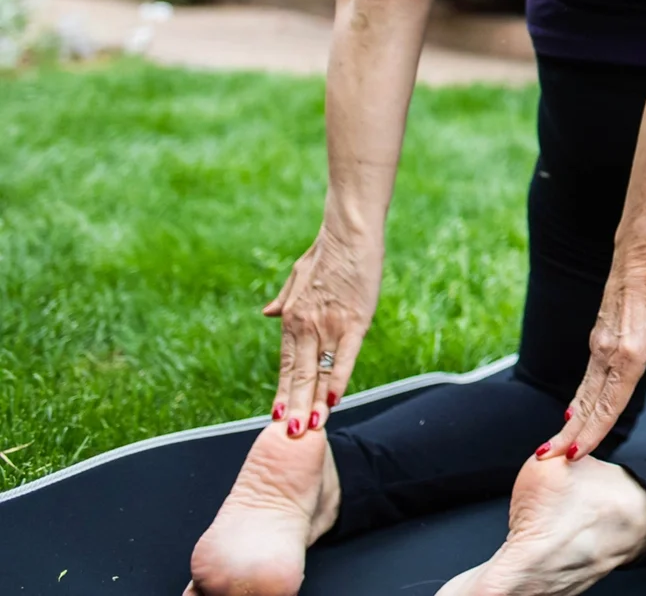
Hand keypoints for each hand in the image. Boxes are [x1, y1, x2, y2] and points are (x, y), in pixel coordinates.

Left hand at [263, 228, 382, 435]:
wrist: (348, 233)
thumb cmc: (326, 251)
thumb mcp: (296, 275)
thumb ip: (284, 299)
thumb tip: (268, 314)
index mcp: (292, 317)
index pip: (286, 364)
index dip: (283, 391)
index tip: (278, 416)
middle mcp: (306, 326)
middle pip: (299, 375)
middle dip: (294, 406)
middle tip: (291, 434)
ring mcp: (330, 325)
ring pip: (319, 372)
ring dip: (313, 401)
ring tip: (309, 427)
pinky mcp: (355, 321)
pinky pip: (345, 357)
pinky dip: (338, 380)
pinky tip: (334, 400)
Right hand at [537, 252, 645, 461]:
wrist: (640, 257)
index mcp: (629, 355)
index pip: (610, 403)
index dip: (594, 431)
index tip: (576, 454)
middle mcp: (608, 354)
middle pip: (588, 403)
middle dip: (568, 433)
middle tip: (547, 458)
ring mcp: (599, 346)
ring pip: (584, 391)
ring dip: (570, 419)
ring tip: (554, 444)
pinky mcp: (598, 340)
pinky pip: (587, 377)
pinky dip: (579, 398)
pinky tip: (574, 410)